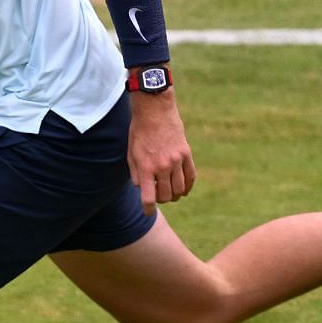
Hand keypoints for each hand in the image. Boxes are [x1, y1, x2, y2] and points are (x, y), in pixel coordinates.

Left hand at [127, 93, 195, 212]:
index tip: (148, 212)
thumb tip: (143, 189)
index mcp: (146, 167)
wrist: (155, 111)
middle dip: (161, 200)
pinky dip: (188, 186)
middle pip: (166, 196)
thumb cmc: (139, 132)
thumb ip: (136, 174)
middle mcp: (162, 166)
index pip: (148, 198)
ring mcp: (176, 160)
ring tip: (170, 193)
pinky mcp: (186, 154)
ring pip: (180, 189)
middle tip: (158, 195)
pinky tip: (184, 189)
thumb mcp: (131, 154)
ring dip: (175, 195)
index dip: (148, 209)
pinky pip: (191, 177)